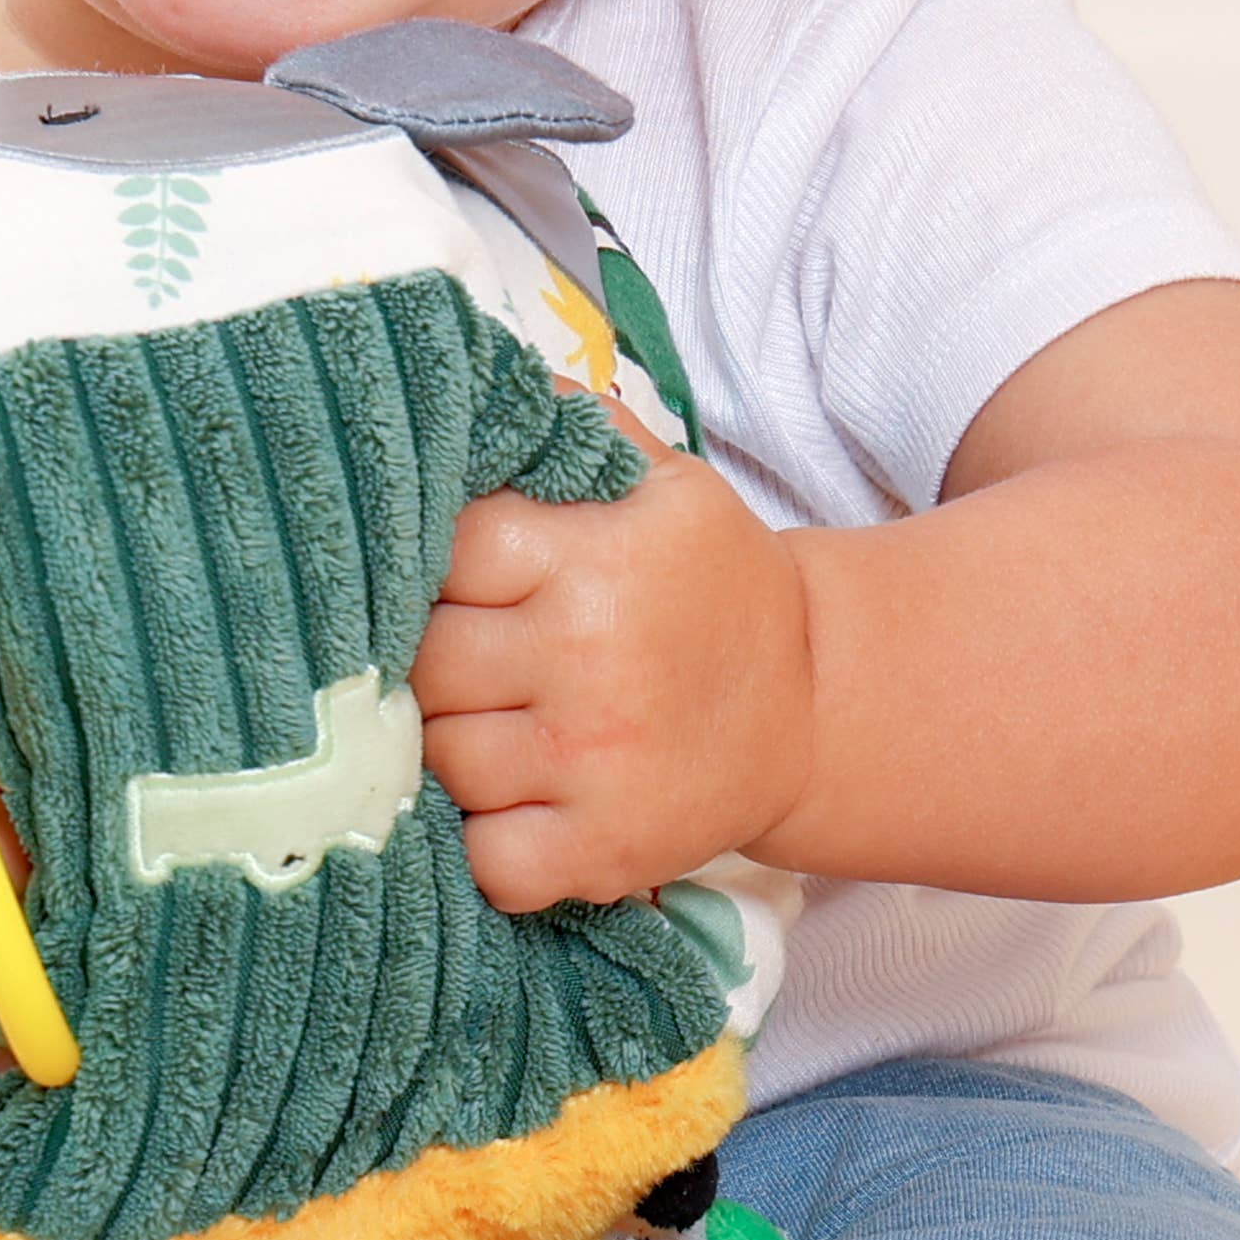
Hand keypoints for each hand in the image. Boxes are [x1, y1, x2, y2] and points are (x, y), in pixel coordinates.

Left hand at [414, 414, 816, 911]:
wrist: (814, 701)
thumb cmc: (710, 584)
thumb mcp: (663, 483)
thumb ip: (568, 428)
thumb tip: (474, 378)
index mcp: (595, 556)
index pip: (444, 551)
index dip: (431, 570)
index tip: (453, 584)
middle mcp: (590, 656)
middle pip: (426, 663)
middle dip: (431, 665)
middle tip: (463, 663)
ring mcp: (594, 763)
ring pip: (442, 761)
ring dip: (451, 751)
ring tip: (494, 727)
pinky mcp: (605, 851)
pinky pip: (488, 861)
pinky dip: (486, 845)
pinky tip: (514, 807)